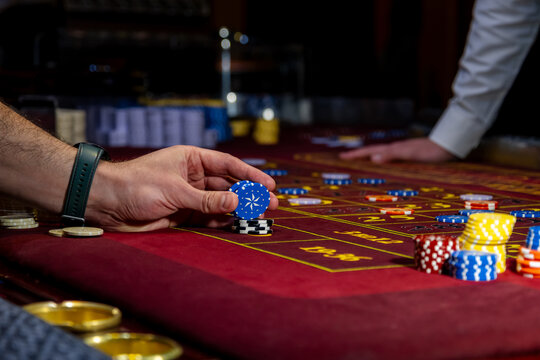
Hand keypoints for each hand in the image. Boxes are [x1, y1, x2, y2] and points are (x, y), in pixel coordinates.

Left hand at [87, 146, 277, 231]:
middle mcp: (193, 176)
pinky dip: (222, 221)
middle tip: (272, 204)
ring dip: (238, 209)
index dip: (250, 174)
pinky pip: (208, 216)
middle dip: (249, 194)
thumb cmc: (137, 185)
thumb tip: (237, 202)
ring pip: (220, 202)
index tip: (269, 185)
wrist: (107, 203)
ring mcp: (189, 195)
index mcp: (192, 159)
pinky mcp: (182, 213)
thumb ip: (207, 199)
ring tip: (259, 216)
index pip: (227, 165)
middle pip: (228, 185)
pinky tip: (236, 225)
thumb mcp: (175, 191)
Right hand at [339, 137, 455, 162]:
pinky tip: (384, 163)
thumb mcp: (410, 154)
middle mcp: (395, 149)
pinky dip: (381, 159)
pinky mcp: (410, 154)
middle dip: (358, 155)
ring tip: (360, 160)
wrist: (449, 146)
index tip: (342, 157)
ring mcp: (402, 151)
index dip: (356, 155)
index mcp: (393, 149)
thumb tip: (372, 159)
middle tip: (345, 158)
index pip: (370, 152)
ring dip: (369, 157)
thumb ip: (392, 155)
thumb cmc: (430, 151)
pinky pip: (389, 157)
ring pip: (380, 153)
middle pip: (373, 151)